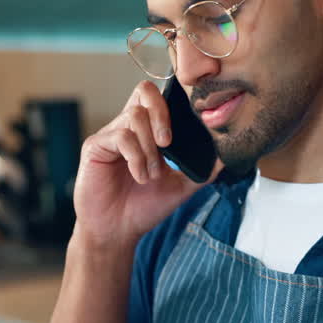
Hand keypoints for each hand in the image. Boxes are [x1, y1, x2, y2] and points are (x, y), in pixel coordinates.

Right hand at [72, 81, 213, 248]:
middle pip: (145, 91)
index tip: (188, 129)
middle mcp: (128, 127)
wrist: (117, 232)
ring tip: (152, 174)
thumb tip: (228, 153)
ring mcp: (110, 135)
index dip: (176, 103)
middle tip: (169, 144)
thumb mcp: (181, 186)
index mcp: (147, 131)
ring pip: (135, 116)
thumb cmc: (144, 207)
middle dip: (162, 114)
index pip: (161, 97)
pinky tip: (140, 176)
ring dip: (150, 147)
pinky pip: (120, 137)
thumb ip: (203, 168)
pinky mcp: (95, 146)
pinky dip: (136, 157)